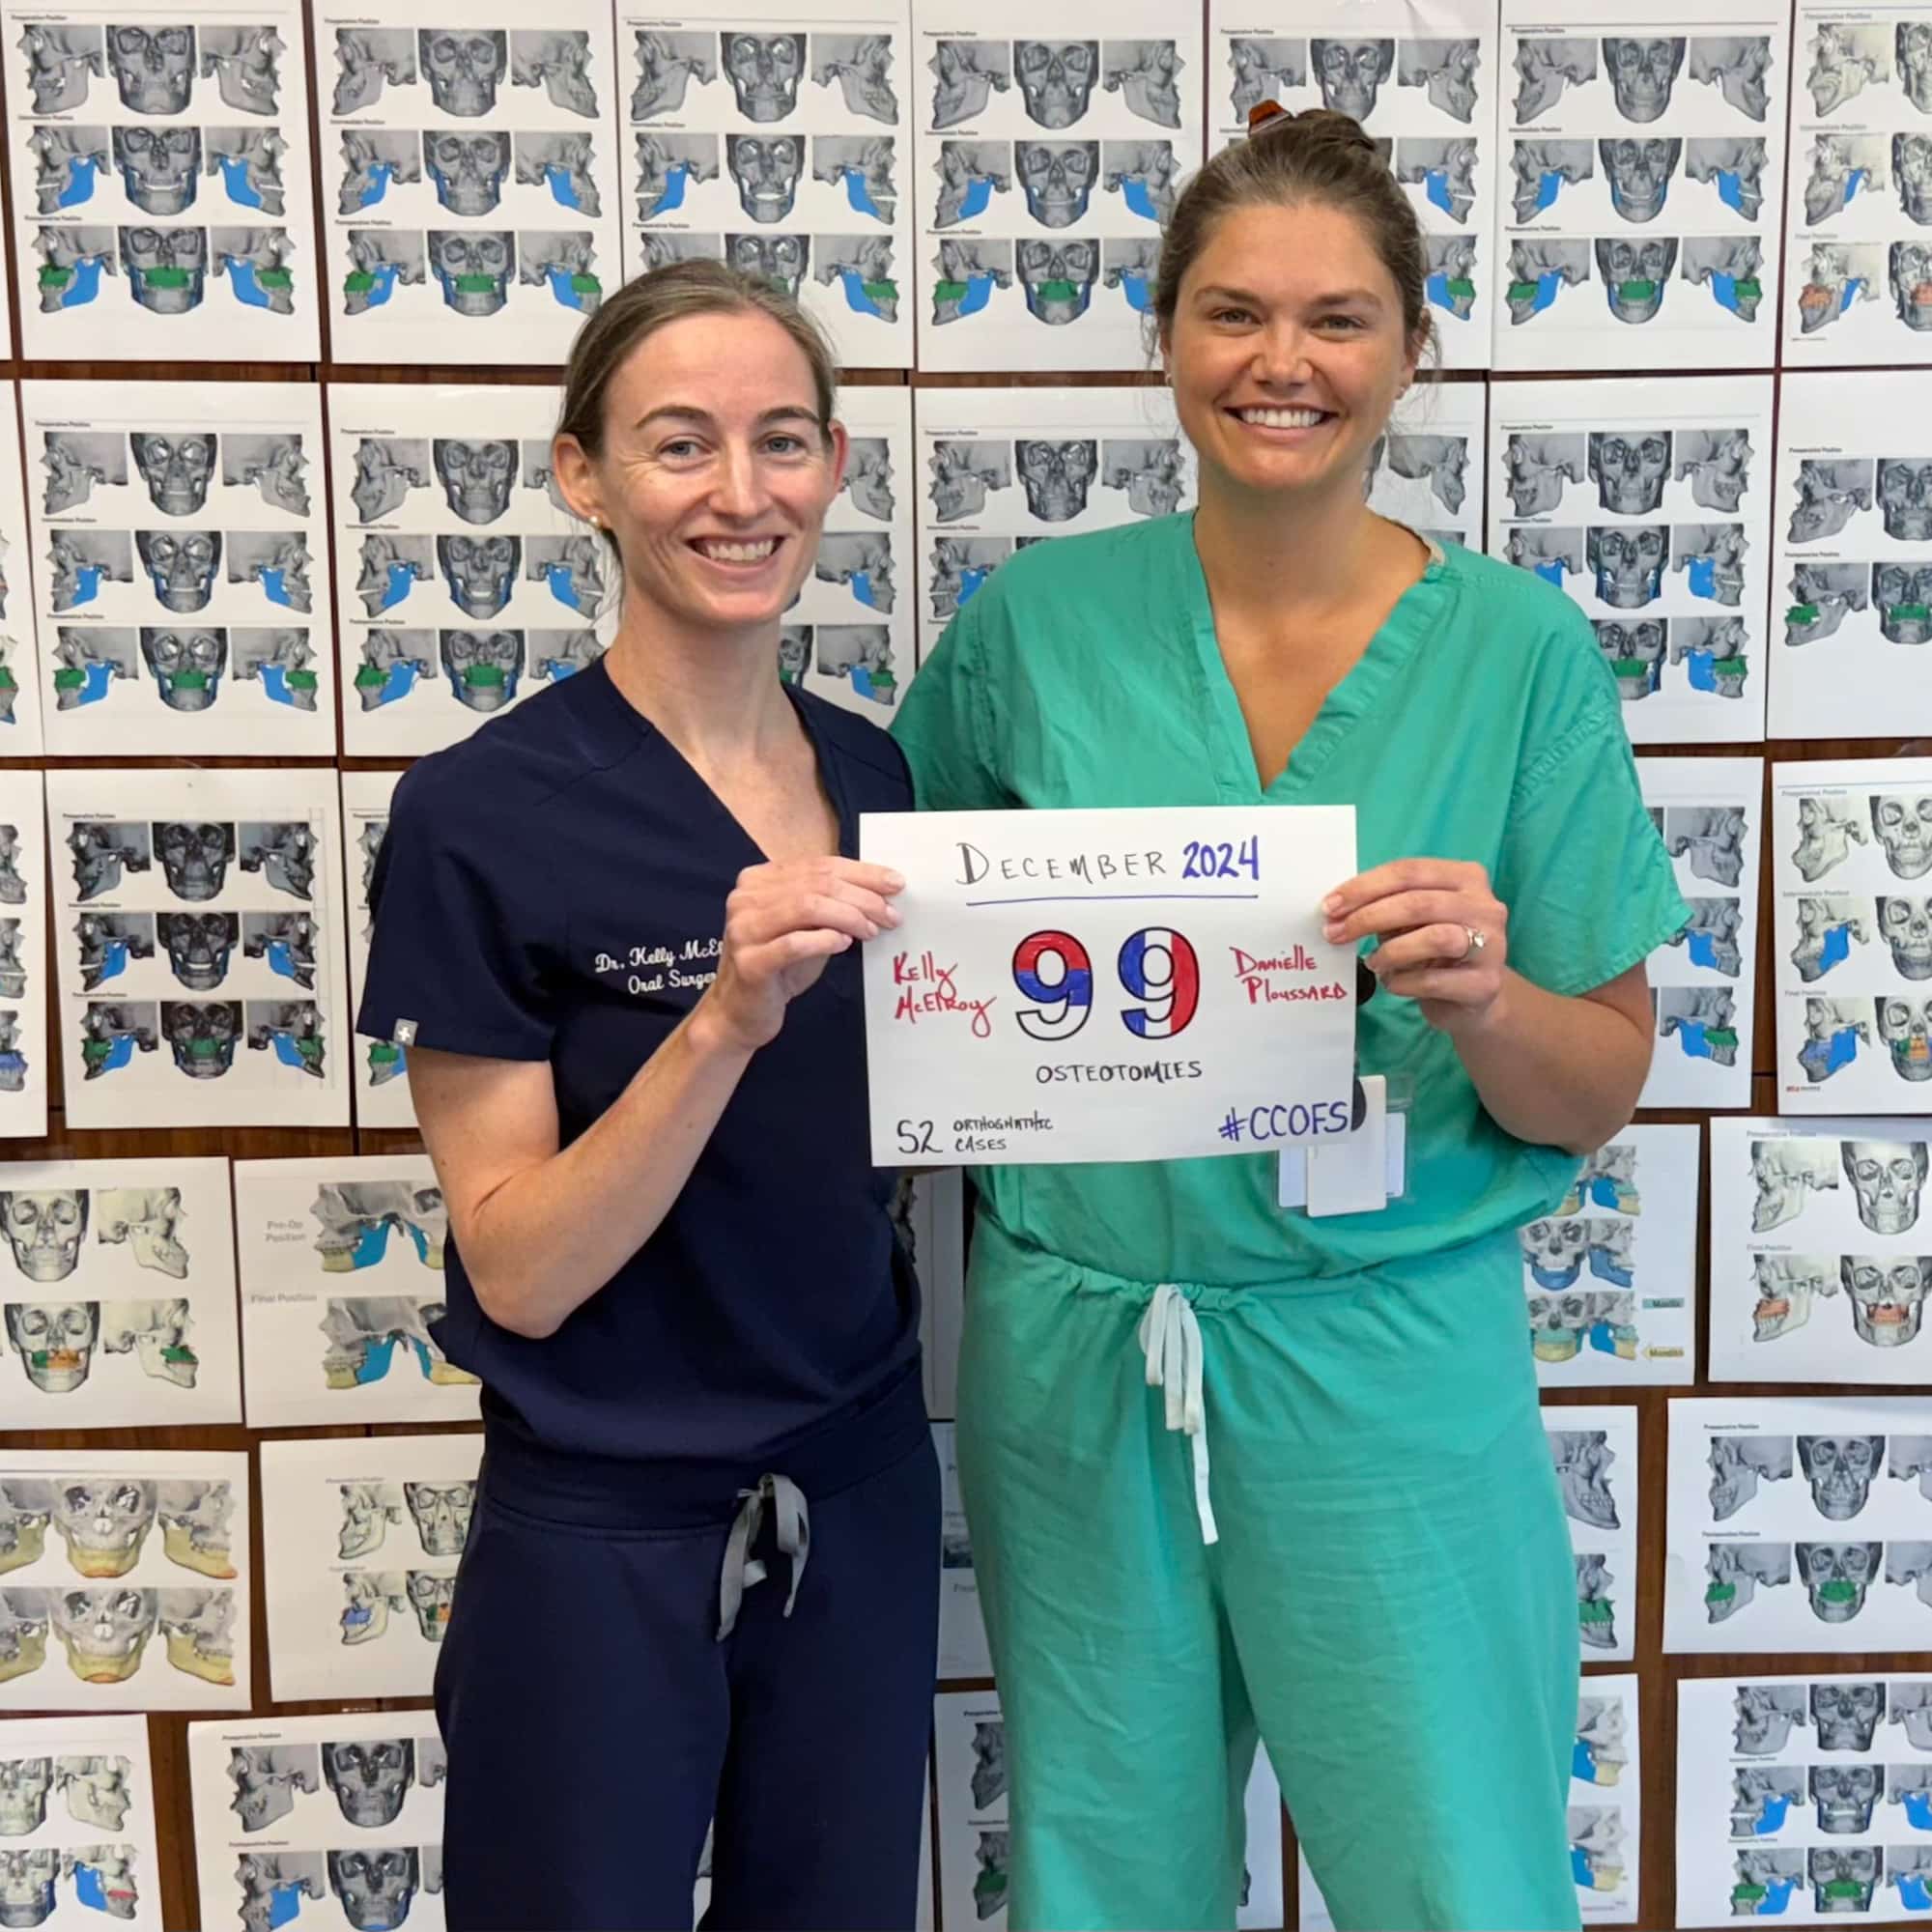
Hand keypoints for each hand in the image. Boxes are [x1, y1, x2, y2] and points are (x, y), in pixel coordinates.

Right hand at [701, 857, 903, 1051]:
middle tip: (890, 914)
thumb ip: (831, 904)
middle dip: (863, 897)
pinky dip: (825, 940)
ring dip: (849, 916)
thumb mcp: (807, 927)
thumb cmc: (780, 967)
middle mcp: (746, 898)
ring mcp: (744, 929)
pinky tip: (844, 944)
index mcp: (759, 880)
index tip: (895, 883)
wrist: (741, 1011)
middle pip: (817, 884)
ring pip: (807, 906)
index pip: (819, 865)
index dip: (862, 873)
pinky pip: (794, 943)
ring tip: (872, 930)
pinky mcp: (749, 962)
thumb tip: (881, 893)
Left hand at [1322, 857, 1508, 1028]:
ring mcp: (1492, 946)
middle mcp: (1485, 906)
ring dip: (1390, 951)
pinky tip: (1391, 982)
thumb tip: (1337, 909)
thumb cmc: (1435, 950)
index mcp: (1466, 877)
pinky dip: (1402, 982)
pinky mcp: (1485, 984)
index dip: (1365, 887)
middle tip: (1335, 933)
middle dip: (1368, 917)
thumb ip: (1387, 906)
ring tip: (1372, 962)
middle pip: (1419, 903)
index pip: (1409, 871)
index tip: (1330, 906)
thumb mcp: (1412, 920)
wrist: (1473, 998)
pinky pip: (1434, 980)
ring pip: (1435, 938)